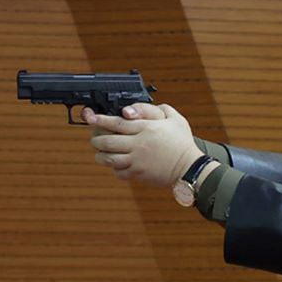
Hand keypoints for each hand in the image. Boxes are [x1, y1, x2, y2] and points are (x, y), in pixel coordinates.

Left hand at [85, 102, 202, 185]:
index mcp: (146, 128)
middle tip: (96, 138)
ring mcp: (137, 161)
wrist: (190, 167)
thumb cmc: (183, 143)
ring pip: (108, 159)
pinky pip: (118, 172)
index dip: (100, 120)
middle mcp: (138, 144)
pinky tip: (117, 165)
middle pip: (106, 141)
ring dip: (101, 156)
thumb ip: (161, 109)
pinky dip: (114, 169)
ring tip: (101, 153)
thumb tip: (144, 107)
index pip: (116, 123)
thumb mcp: (176, 120)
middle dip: (96, 139)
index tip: (92, 118)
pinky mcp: (138, 174)